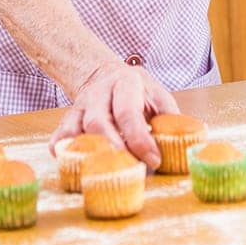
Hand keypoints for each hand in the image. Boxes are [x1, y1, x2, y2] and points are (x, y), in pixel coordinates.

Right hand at [48, 61, 179, 168]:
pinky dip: (61, 149)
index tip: (154, 160)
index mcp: (125, 84)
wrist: (104, 73)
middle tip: (124, 169)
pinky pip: (59, 134)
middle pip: (97, 122)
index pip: (129, 113)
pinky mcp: (68, 118)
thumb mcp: (158, 95)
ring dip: (84, 152)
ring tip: (96, 171)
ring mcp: (80, 106)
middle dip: (110, 148)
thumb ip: (170, 117)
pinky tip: (68, 161)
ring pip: (74, 129)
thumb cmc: (136, 91)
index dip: (140, 139)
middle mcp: (99, 94)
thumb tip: (186, 143)